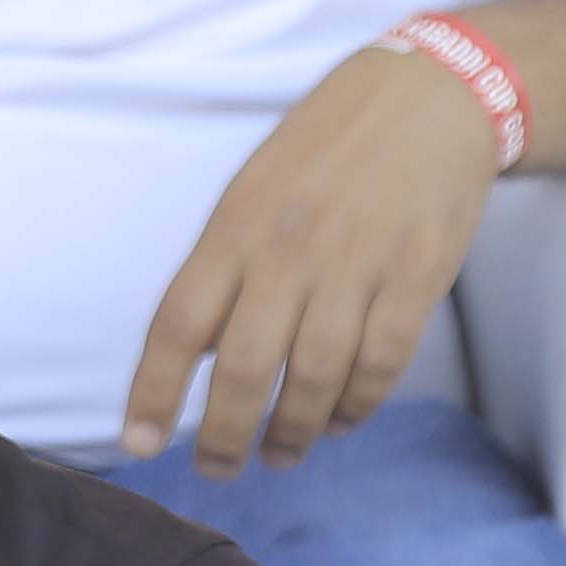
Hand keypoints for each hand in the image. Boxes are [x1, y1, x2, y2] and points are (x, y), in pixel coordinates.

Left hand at [117, 39, 500, 472]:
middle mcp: (290, 252)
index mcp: (235, 230)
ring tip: (279, 454)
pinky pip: (381, 362)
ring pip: (315, 377)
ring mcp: (357, 266)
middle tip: (216, 469)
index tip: (135, 444)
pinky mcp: (418, 277)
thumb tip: (195, 354)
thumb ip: (223, 268)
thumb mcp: (249, 193)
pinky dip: (356, 404)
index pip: (178, 325)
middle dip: (222, 434)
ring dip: (292, 431)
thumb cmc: (324, 150)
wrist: (430, 96)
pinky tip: (338, 421)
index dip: (151, 392)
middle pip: (244, 367)